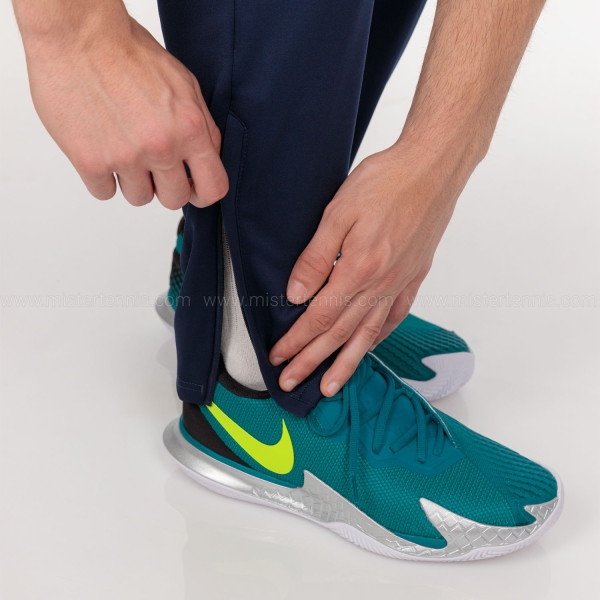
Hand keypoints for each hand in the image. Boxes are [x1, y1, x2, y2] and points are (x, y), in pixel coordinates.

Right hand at [21, 8, 227, 207]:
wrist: (78, 34)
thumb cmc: (128, 52)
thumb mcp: (184, 84)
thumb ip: (202, 126)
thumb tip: (208, 158)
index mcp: (189, 129)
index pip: (213, 188)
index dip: (203, 194)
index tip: (193, 189)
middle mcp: (161, 147)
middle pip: (174, 199)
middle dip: (165, 186)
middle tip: (153, 165)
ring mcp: (125, 157)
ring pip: (139, 198)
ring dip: (133, 181)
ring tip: (123, 148)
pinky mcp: (90, 162)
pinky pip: (104, 193)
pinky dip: (103, 177)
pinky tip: (101, 150)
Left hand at [269, 143, 465, 396]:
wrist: (433, 168)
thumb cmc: (386, 181)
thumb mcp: (338, 212)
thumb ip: (316, 257)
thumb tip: (296, 295)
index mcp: (358, 269)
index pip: (319, 317)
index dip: (296, 340)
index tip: (278, 357)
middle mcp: (381, 284)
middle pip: (340, 334)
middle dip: (312, 362)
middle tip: (290, 383)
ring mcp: (400, 283)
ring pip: (369, 335)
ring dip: (346, 364)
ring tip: (330, 387)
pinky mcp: (414, 277)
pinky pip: (395, 317)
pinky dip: (378, 339)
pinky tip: (368, 349)